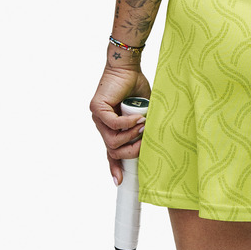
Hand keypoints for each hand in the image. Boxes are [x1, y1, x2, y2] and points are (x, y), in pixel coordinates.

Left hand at [90, 61, 152, 184]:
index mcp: (111, 128)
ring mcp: (97, 117)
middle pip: (112, 150)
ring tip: (142, 125)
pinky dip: (126, 123)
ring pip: (111, 140)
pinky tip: (138, 118)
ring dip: (130, 136)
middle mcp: (102, 125)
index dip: (115, 166)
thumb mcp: (144, 113)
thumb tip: (153, 143)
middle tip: (145, 142)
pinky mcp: (97, 108)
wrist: (128, 68)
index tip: (119, 181)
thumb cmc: (136, 88)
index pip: (110, 152)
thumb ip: (145, 128)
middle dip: (131, 151)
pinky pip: (112, 124)